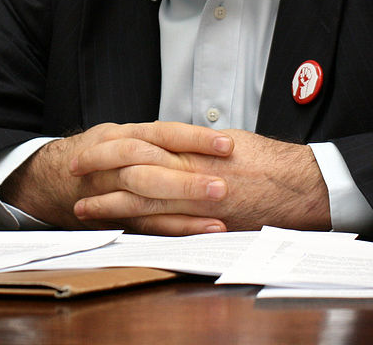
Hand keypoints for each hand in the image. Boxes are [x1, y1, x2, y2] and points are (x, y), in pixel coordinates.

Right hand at [0, 121, 234, 233]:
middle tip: (223, 186)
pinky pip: (143, 224)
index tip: (228, 145)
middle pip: (154, 167)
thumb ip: (160, 140)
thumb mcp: (126, 135)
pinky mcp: (113, 215)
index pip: (165, 133)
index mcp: (126, 135)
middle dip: (189, 179)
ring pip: (146, 198)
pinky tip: (200, 233)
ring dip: (183, 210)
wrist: (52, 176)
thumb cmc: (101, 152)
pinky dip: (172, 230)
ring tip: (217, 220)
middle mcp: (117, 160)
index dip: (195, 138)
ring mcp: (112, 189)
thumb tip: (214, 141)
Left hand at [72, 128, 330, 233]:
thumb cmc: (267, 162)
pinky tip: (120, 231)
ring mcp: (195, 196)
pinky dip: (138, 228)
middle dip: (99, 171)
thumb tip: (172, 147)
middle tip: (73, 172)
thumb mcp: (225, 143)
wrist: (299, 184)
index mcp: (192, 144)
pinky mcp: (204, 221)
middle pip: (130, 167)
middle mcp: (189, 167)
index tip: (87, 151)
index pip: (139, 142)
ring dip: (108, 204)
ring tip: (83, 209)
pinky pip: (163, 226)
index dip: (109, 147)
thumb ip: (194, 147)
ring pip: (140, 199)